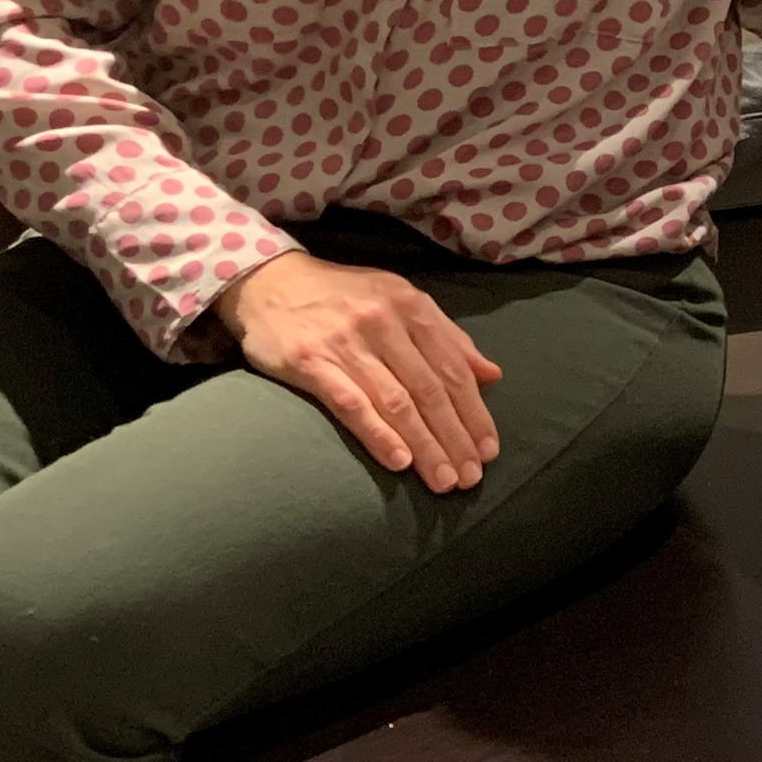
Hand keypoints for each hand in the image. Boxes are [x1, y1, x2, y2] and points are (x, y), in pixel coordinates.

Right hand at [221, 252, 503, 491]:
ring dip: (424, 445)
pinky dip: (378, 434)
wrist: (270, 281)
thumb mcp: (400, 300)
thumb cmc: (343, 297)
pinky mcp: (310, 361)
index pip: (452, 368)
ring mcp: (346, 342)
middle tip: (470, 477)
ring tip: (442, 480)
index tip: (488, 449)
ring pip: (396, 401)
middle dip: (455, 437)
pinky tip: (399, 461)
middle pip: (429, 390)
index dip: (474, 412)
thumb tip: (491, 374)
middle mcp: (384, 322)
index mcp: (411, 306)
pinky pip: (351, 403)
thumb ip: (446, 337)